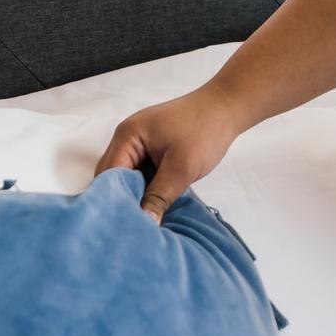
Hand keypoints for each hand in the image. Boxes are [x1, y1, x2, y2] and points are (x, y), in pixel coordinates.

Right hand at [92, 88, 242, 222]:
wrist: (226, 107)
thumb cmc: (205, 131)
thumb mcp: (182, 168)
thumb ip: (159, 196)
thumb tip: (144, 222)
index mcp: (127, 136)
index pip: (109, 176)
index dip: (114, 201)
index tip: (124, 227)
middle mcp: (126, 138)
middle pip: (112, 177)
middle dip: (121, 200)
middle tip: (131, 228)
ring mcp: (138, 142)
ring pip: (126, 176)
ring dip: (134, 195)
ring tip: (141, 220)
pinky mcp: (150, 148)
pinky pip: (139, 172)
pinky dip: (144, 187)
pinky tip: (152, 204)